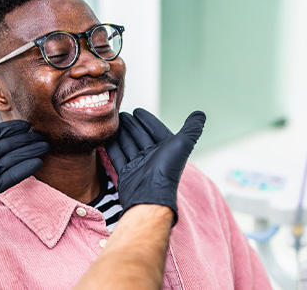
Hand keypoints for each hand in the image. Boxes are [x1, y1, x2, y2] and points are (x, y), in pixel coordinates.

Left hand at [0, 96, 49, 221]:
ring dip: (29, 153)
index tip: (27, 124)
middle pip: (8, 146)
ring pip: (12, 160)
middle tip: (43, 136)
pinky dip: (23, 170)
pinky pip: (10, 177)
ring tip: (44, 147)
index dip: (11, 129)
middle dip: (26, 141)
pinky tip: (36, 162)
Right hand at [106, 109, 204, 225]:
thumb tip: (200, 114)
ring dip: (121, 133)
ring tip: (113, 123)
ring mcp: (139, 165)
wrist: (150, 196)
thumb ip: (192, 129)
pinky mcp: (126, 173)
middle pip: (140, 136)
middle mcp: (153, 157)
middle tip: (121, 114)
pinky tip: (107, 138)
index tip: (137, 110)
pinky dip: (112, 147)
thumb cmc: (167, 170)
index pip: (155, 129)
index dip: (147, 120)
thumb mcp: (182, 144)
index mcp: (166, 150)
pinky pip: (118, 156)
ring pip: (128, 144)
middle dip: (132, 124)